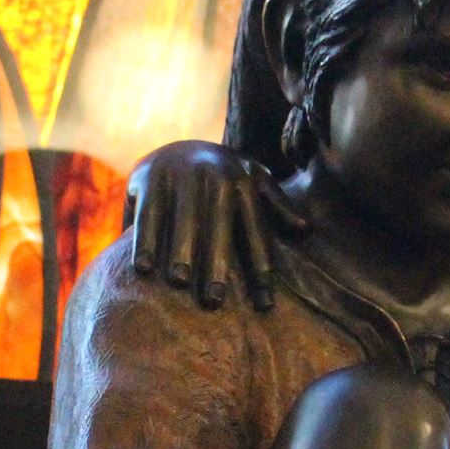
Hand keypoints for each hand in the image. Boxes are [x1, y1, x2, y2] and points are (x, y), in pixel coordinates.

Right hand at [128, 139, 278, 310]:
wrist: (180, 144)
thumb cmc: (223, 177)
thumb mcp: (254, 182)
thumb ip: (277, 205)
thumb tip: (306, 231)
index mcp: (243, 182)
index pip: (255, 230)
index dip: (260, 267)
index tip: (264, 304)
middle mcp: (214, 174)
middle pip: (218, 225)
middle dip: (217, 262)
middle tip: (215, 299)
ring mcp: (181, 174)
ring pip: (183, 218)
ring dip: (181, 249)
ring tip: (180, 282)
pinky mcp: (150, 176)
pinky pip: (149, 212)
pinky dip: (146, 238)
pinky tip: (144, 267)